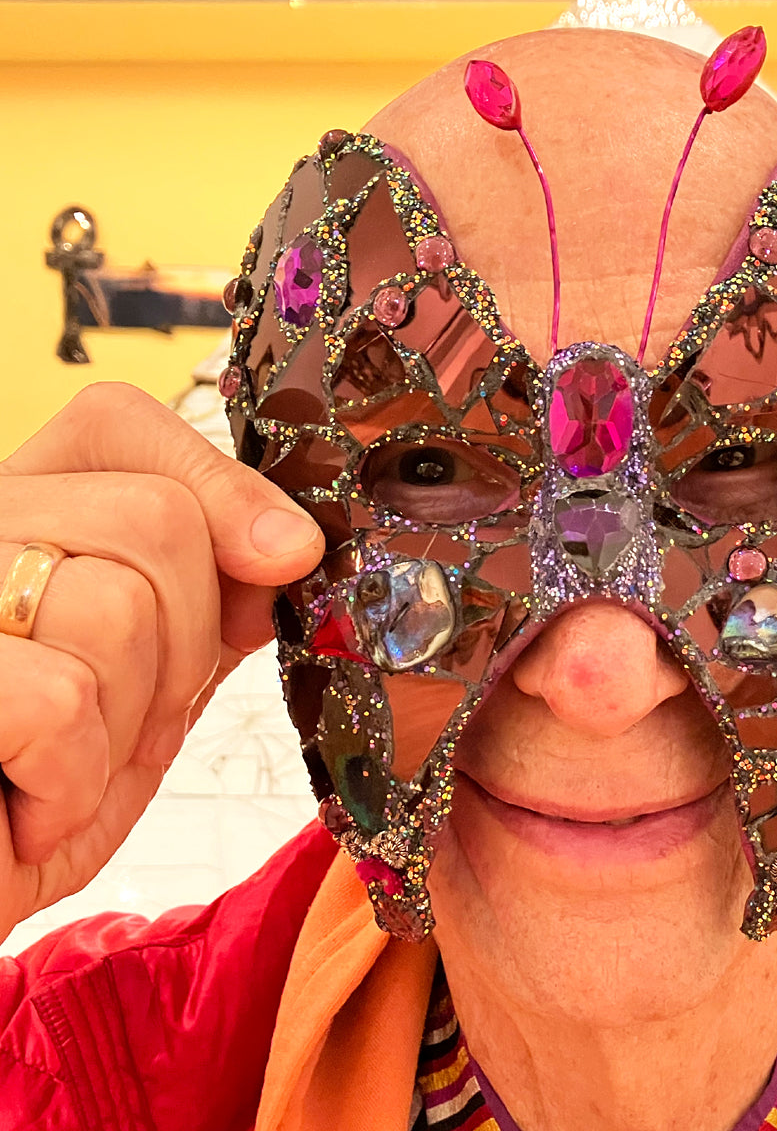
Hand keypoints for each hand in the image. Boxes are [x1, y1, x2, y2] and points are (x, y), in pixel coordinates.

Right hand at [0, 383, 322, 939]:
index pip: (115, 421)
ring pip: (117, 607)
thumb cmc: (34, 796)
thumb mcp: (145, 686)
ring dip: (125, 727)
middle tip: (132, 724)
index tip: (284, 558)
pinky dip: (67, 783)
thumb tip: (290, 542)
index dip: (220, 485)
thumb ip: (208, 603)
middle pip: (156, 518)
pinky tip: (24, 813)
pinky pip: (57, 700)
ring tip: (65, 771)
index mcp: (15, 514)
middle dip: (187, 646)